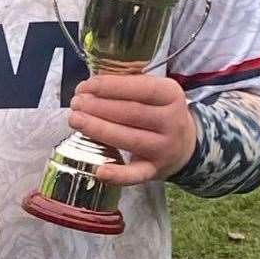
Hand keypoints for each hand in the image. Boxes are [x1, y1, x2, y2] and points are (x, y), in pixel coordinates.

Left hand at [68, 75, 195, 184]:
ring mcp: (164, 148)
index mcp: (171, 95)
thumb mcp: (153, 90)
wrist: (184, 143)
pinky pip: (136, 175)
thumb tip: (91, 84)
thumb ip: (127, 83)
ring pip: (129, 139)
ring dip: (98, 130)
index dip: (110, 86)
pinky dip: (117, 175)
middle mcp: (172, 122)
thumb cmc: (157, 110)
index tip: (86, 86)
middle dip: (98, 107)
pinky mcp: (155, 170)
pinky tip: (98, 170)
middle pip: (131, 113)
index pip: (140, 88)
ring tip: (75, 119)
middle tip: (76, 103)